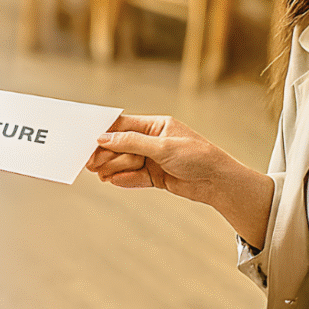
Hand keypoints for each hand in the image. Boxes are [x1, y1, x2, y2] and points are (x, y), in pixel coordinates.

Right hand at [86, 114, 220, 202]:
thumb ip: (132, 142)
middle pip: (122, 146)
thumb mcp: (162, 147)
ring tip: (100, 175)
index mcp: (156, 125)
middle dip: (107, 154)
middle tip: (90, 164)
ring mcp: (154, 159)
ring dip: (113, 168)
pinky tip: (113, 181)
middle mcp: (153, 141)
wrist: (218, 182)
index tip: (90, 142)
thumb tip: (104, 138)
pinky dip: (125, 179)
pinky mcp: (156, 176)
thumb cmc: (197, 156)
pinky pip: (135, 177)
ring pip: (126, 162)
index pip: (124, 126)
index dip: (106, 134)